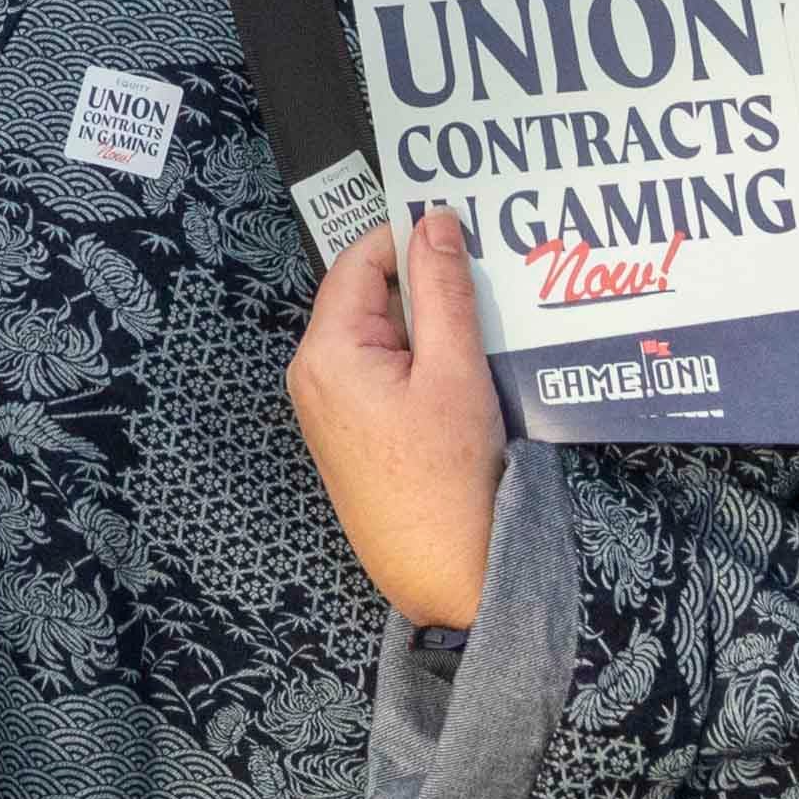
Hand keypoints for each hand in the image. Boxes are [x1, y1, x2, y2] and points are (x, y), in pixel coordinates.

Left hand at [289, 209, 511, 630]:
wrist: (445, 576)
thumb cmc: (448, 479)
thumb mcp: (454, 373)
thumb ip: (443, 292)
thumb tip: (435, 222)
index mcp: (326, 352)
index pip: (359, 262)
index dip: (407, 239)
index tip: (458, 228)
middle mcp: (314, 375)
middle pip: (369, 300)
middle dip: (423, 286)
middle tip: (484, 276)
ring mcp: (329, 409)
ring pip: (382, 339)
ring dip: (429, 327)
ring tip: (484, 322)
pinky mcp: (353, 435)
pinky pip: (384, 376)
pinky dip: (422, 364)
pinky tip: (466, 369)